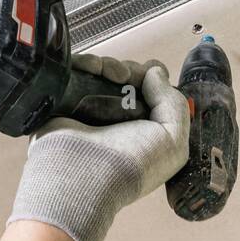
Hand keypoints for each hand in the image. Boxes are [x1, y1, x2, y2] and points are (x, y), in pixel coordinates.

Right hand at [6, 54, 190, 240]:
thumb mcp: (172, 141)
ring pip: (104, 73)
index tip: (151, 77)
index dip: (154, 78)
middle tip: (126, 79)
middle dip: (132, 70)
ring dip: (110, 65)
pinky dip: (86, 63)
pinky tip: (91, 68)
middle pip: (129, 78)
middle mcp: (119, 121)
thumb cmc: (131, 165)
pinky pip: (77, 72)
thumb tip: (155, 72)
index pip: (153, 93)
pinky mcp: (65, 102)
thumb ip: (174, 103)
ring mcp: (91, 111)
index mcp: (144, 132)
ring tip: (108, 74)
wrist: (82, 177)